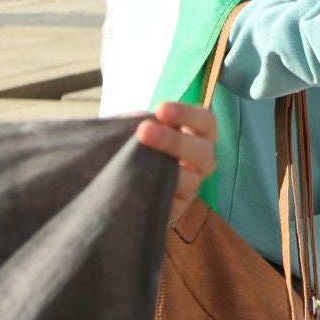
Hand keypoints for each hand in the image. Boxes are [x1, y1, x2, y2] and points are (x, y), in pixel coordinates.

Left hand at [137, 100, 217, 223]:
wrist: (114, 182)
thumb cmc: (133, 146)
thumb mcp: (136, 128)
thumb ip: (140, 122)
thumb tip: (136, 121)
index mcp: (198, 136)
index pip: (206, 122)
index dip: (187, 114)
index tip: (161, 109)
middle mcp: (201, 162)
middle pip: (202, 152)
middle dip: (174, 140)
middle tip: (144, 131)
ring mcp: (191, 188)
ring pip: (191, 182)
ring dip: (166, 170)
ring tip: (136, 160)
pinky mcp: (176, 210)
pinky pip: (173, 205)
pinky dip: (156, 194)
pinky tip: (136, 185)